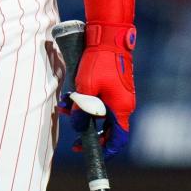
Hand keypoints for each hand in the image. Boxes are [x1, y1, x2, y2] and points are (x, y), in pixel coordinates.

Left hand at [59, 21, 135, 156]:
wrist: (109, 37)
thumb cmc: (99, 62)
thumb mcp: (85, 89)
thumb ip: (82, 111)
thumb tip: (79, 127)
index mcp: (121, 109)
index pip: (118, 139)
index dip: (107, 150)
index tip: (93, 154)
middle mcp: (124, 104)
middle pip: (108, 128)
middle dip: (90, 133)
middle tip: (75, 141)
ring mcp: (120, 95)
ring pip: (101, 113)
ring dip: (84, 114)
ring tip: (66, 109)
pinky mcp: (115, 86)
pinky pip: (100, 100)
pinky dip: (87, 102)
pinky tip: (71, 97)